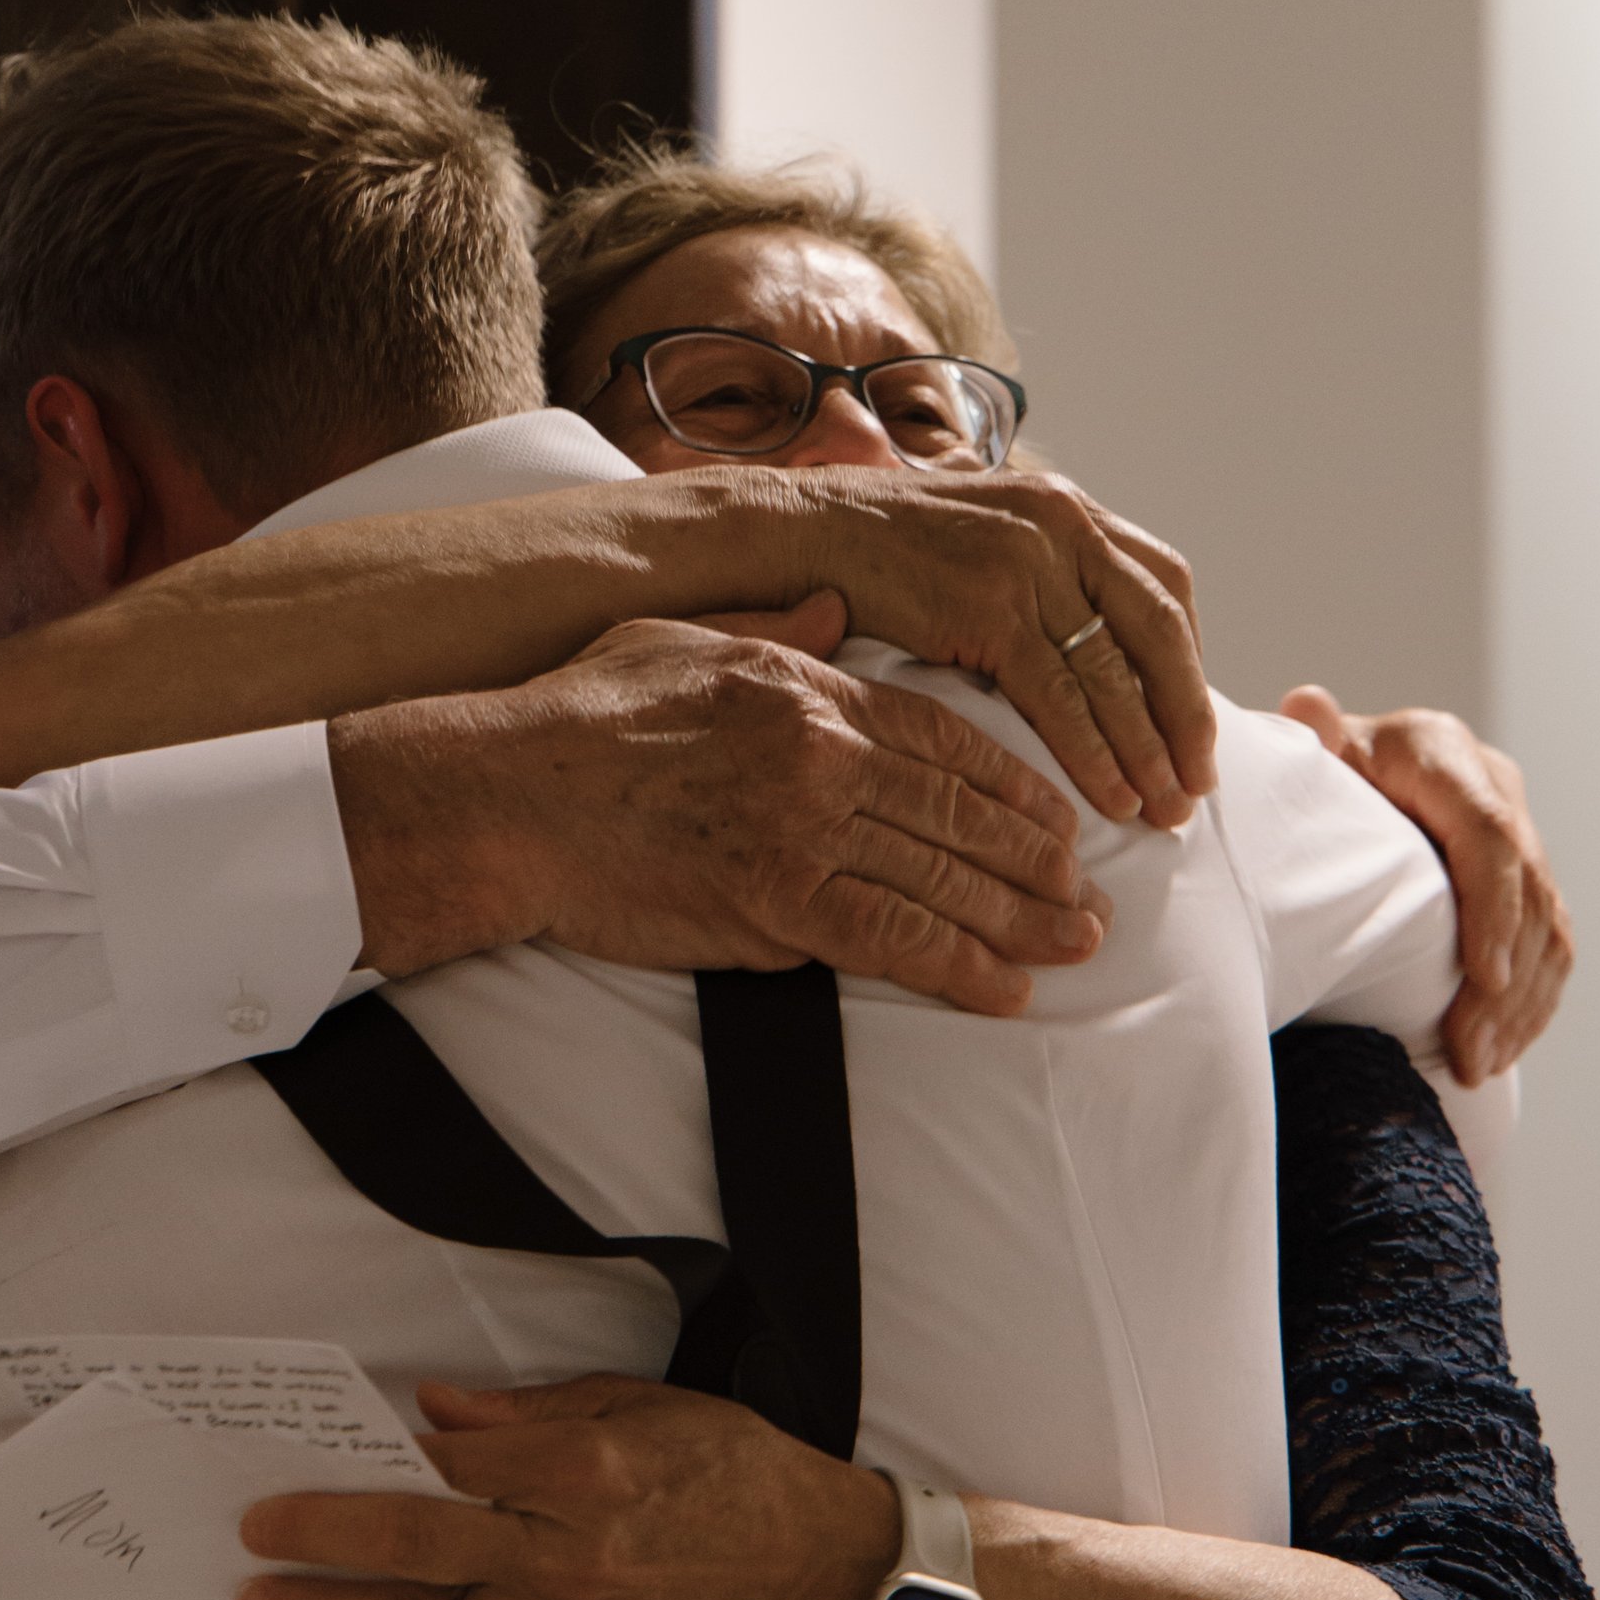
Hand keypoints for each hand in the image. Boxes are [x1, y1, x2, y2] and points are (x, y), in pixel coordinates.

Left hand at [236, 1375, 899, 1599]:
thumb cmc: (732, 1473)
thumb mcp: (641, 1406)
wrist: (812, 1578)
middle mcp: (567, 1553)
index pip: (449, 1466)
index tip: (308, 1458)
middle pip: (417, 1543)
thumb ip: (529, 1414)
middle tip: (252, 1534)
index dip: (371, 1463)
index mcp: (585, 1468)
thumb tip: (432, 1413)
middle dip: (321, 1538)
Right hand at [329, 619, 1109, 1013]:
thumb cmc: (577, 719)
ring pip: (946, 878)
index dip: (1013, 782)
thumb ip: (772, 626)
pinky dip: (961, 969)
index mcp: (806, 687)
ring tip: (1073, 944)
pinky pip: (898, 942)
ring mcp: (806, 831)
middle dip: (1039, 859)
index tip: (1054, 816)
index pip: (945, 735)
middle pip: (962, 811)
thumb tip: (834, 609)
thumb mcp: (681, 638)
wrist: (510, 798)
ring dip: (1022, 919)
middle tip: (1089, 892)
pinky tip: (1006, 989)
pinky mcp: (778, 905)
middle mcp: (823, 755)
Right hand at [790, 464, 1210, 828]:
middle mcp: (1059, 525)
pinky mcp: (987, 607)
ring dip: (1148, 749)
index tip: (1189, 721)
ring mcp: (1026, 562)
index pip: (1165, 583)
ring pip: (1115, 670)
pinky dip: (1093, 753)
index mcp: (1065, 508)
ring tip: (1162, 809)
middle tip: (1198, 785)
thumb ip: (1038, 579)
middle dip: (1187, 715)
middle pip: (1160, 629)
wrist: (798, 534)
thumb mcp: (980, 545)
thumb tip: (1083, 649)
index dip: (1187, 658)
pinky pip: (1060, 694)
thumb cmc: (878, 556)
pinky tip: (1108, 798)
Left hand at [1281, 687, 1572, 1080]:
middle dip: (1503, 981)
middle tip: (1469, 1050)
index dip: (1493, 908)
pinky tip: (1499, 1050)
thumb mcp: (1307, 755)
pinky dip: (1529, 1003)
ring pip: (1547, 928)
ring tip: (1479, 1064)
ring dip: (1519, 1005)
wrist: (1332, 776)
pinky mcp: (1524, 878)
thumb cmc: (1309, 773)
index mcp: (1442, 751)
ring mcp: (1517, 833)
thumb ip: (1311, 739)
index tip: (1484, 975)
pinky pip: (1549, 945)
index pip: (1488, 834)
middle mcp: (1492, 787)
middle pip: (1526, 893)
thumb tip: (1308, 704)